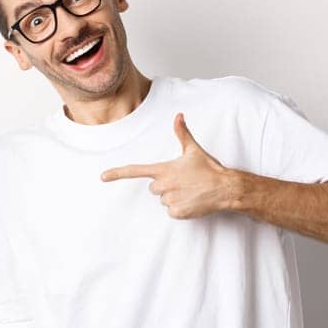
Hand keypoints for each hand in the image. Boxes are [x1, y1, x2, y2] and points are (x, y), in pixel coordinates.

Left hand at [100, 113, 238, 218]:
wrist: (225, 188)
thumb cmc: (209, 169)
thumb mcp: (193, 150)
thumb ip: (182, 134)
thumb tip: (178, 115)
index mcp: (164, 170)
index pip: (136, 170)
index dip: (118, 173)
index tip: (102, 176)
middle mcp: (163, 185)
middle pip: (153, 188)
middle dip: (165, 186)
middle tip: (183, 181)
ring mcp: (170, 200)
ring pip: (163, 200)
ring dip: (174, 197)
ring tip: (190, 190)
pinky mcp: (177, 212)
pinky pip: (172, 211)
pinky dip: (180, 208)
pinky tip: (192, 201)